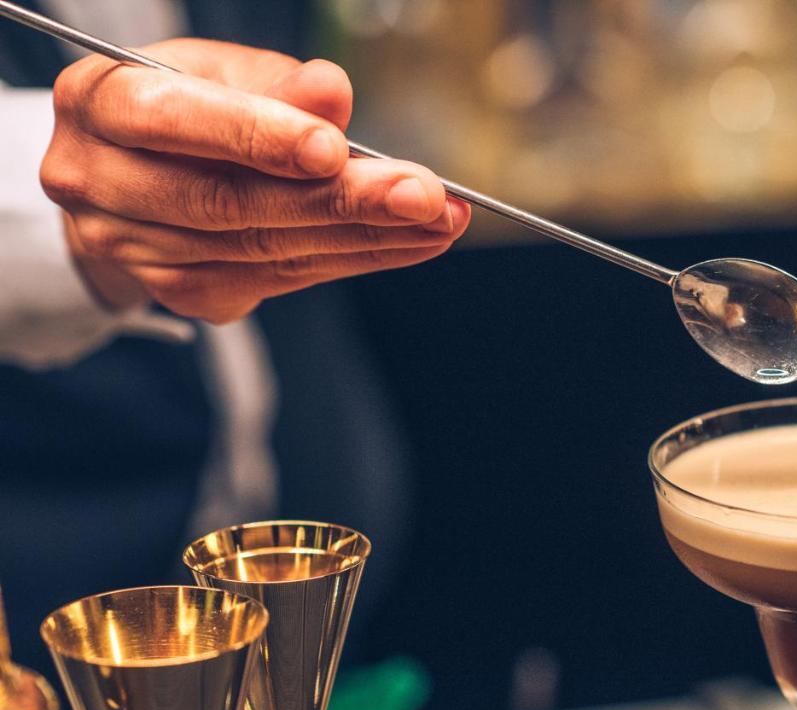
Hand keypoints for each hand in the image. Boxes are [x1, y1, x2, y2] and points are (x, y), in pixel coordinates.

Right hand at [40, 39, 469, 323]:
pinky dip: (353, 260)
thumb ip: (275, 83)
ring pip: (264, 251)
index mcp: (98, 103)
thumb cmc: (185, 106)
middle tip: (424, 196)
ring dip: (365, 238)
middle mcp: (98, 182)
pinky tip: (407, 244)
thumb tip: (330, 92)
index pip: (174, 122)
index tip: (334, 148)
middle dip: (341, 200)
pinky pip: (280, 280)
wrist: (129, 172)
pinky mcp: (182, 291)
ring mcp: (134, 249)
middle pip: (230, 203)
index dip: (257, 138)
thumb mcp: (221, 70)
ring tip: (438, 220)